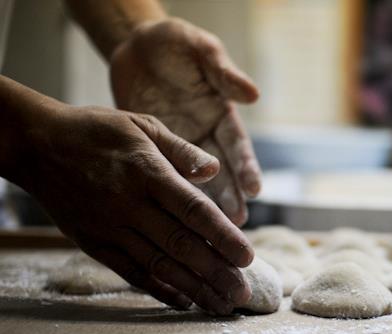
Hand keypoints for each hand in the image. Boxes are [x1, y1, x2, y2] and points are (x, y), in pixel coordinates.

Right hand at [20, 104, 253, 314]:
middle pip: (180, 245)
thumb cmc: (98, 132)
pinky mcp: (94, 243)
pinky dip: (159, 290)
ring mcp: (110, 227)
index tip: (249, 258)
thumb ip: (181, 150)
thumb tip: (215, 170)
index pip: (194, 211)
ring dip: (194, 289)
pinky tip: (184, 302)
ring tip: (222, 306)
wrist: (36, 145)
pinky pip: (131, 272)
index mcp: (148, 172)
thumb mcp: (142, 125)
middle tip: (243, 294)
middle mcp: (130, 204)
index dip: (223, 236)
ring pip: (159, 264)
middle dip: (216, 273)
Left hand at [110, 18, 260, 224]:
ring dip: (206, 205)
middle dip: (231, 196)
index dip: (246, 167)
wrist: (134, 45)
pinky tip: (174, 217)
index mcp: (221, 113)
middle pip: (222, 172)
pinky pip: (164, 176)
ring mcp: (181, 146)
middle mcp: (205, 135)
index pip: (237, 145)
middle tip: (237, 222)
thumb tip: (253, 95)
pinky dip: (171, 196)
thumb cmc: (174, 43)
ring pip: (196, 181)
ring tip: (213, 229)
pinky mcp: (155, 151)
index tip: (254, 189)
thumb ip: (222, 73)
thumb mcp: (200, 50)